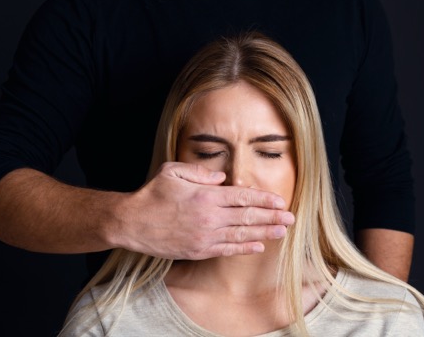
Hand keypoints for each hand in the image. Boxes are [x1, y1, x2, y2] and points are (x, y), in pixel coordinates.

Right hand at [110, 162, 294, 258]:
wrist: (131, 223)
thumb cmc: (152, 195)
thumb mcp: (173, 172)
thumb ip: (200, 173)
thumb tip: (223, 178)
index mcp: (206, 195)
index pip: (243, 197)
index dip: (263, 199)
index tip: (279, 201)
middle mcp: (209, 217)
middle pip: (248, 217)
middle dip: (272, 216)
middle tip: (291, 217)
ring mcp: (205, 236)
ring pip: (242, 234)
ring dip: (265, 232)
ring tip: (283, 231)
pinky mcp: (198, 251)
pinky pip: (227, 249)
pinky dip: (245, 248)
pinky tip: (260, 246)